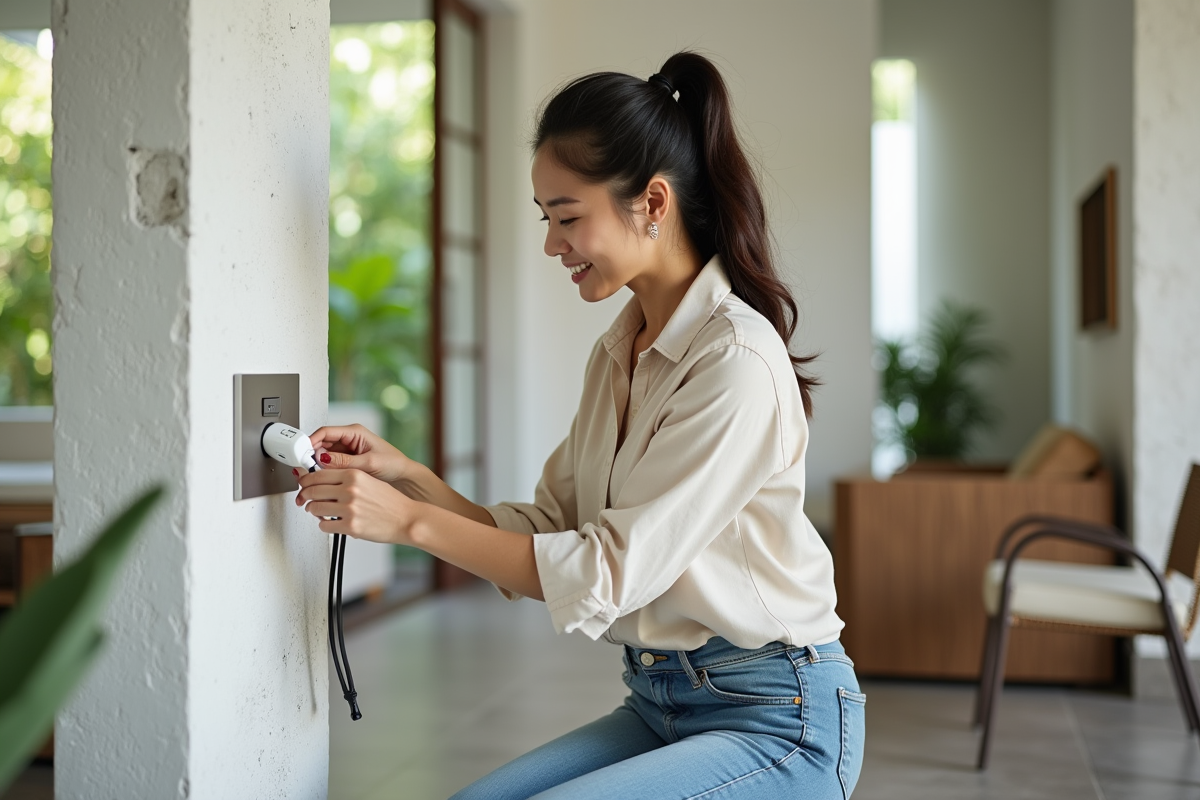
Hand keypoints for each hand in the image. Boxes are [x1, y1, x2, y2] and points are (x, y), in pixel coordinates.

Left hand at [294, 468, 418, 544]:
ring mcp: (349, 509)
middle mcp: (350, 490)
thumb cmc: (391, 502)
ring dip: (313, 510)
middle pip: (312, 490)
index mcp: (354, 475)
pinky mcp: (350, 526)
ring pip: (315, 508)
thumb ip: (346, 479)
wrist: (407, 519)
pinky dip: (324, 524)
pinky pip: (324, 525)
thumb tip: (323, 481)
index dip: (306, 479)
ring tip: (319, 511)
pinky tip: (331, 522)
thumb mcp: (369, 481)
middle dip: (306, 495)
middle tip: (306, 498)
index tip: (304, 482)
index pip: (318, 474)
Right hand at [307, 424, 412, 483]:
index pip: (326, 432)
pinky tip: (321, 480)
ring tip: (312, 477)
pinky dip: (323, 471)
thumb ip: (345, 461)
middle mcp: (348, 439)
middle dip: (311, 455)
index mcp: (354, 432)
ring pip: (323, 455)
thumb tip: (323, 459)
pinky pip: (329, 464)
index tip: (302, 452)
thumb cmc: (393, 464)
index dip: (311, 441)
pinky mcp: (346, 462)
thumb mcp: (368, 462)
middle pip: (321, 443)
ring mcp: (346, 451)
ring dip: (316, 465)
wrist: (403, 476)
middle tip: (304, 468)